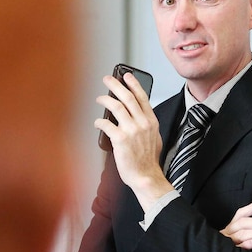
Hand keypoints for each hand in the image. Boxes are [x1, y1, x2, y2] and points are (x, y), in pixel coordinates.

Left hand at [94, 73, 172, 206]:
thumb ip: (147, 124)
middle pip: (127, 97)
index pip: (142, 97)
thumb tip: (137, 115)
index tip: (126, 75)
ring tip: (99, 98)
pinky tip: (97, 122)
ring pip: (116, 106)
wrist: (146, 176)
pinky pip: (106, 124)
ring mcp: (132, 130)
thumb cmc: (148, 160)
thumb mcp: (154, 137)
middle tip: (107, 79)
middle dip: (116, 85)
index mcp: (151, 121)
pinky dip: (99, 121)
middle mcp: (142, 123)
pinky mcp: (120, 139)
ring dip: (105, 100)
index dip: (133, 84)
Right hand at [219, 201, 251, 249]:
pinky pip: (239, 247)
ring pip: (243, 234)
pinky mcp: (231, 251)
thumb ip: (250, 225)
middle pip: (243, 223)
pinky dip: (247, 244)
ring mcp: (229, 241)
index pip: (241, 213)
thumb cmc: (235, 242)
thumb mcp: (239, 231)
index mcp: (232, 224)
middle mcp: (229, 231)